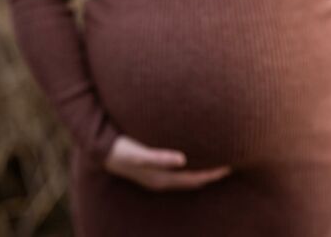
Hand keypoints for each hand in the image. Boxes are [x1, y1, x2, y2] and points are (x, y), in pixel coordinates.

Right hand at [104, 136, 230, 190]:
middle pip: (193, 180)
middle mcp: (161, 180)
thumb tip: (182, 159)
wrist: (100, 150)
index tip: (230, 166)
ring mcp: (155, 175)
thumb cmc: (121, 150)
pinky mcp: (151, 167)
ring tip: (217, 161)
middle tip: (230, 163)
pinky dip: (189, 166)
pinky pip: (177, 170)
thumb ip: (160, 158)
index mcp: (162, 179)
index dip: (212, 174)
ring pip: (185, 176)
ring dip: (201, 170)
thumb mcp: (139, 155)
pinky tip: (192, 156)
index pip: (195, 179)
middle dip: (211, 174)